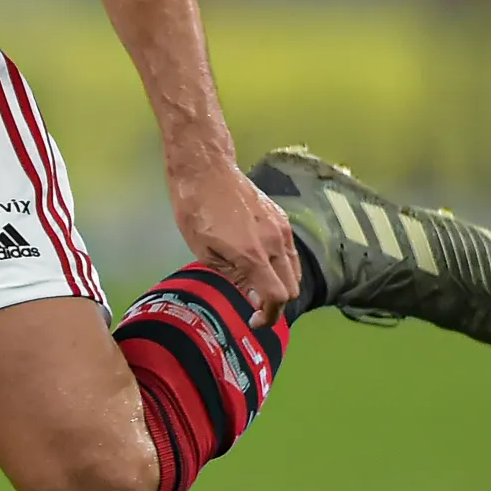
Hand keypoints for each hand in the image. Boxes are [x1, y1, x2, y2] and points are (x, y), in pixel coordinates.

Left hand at [169, 154, 299, 323]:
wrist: (207, 170)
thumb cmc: (196, 210)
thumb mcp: (204, 252)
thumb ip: (233, 276)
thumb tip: (253, 296)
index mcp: (252, 254)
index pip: (277, 297)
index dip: (268, 317)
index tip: (254, 321)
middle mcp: (274, 242)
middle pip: (292, 288)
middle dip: (276, 304)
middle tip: (255, 306)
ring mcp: (282, 229)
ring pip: (295, 271)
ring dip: (282, 285)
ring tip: (258, 287)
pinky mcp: (282, 219)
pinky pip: (291, 252)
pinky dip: (282, 267)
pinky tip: (262, 265)